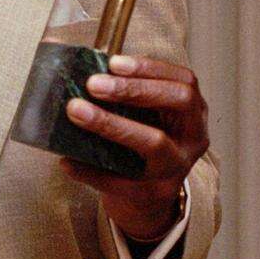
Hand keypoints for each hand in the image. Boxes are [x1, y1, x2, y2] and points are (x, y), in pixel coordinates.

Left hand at [60, 54, 208, 241]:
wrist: (148, 196)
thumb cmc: (143, 141)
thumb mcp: (148, 116)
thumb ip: (127, 94)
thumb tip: (78, 66)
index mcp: (192, 113)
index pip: (184, 81)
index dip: (150, 68)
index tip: (113, 63)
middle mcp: (192, 138)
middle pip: (178, 102)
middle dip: (135, 89)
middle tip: (93, 84)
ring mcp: (176, 168)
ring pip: (154, 142)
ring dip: (112, 124)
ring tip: (76, 111)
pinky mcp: (153, 193)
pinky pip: (120, 181)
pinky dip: (90, 170)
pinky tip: (67, 160)